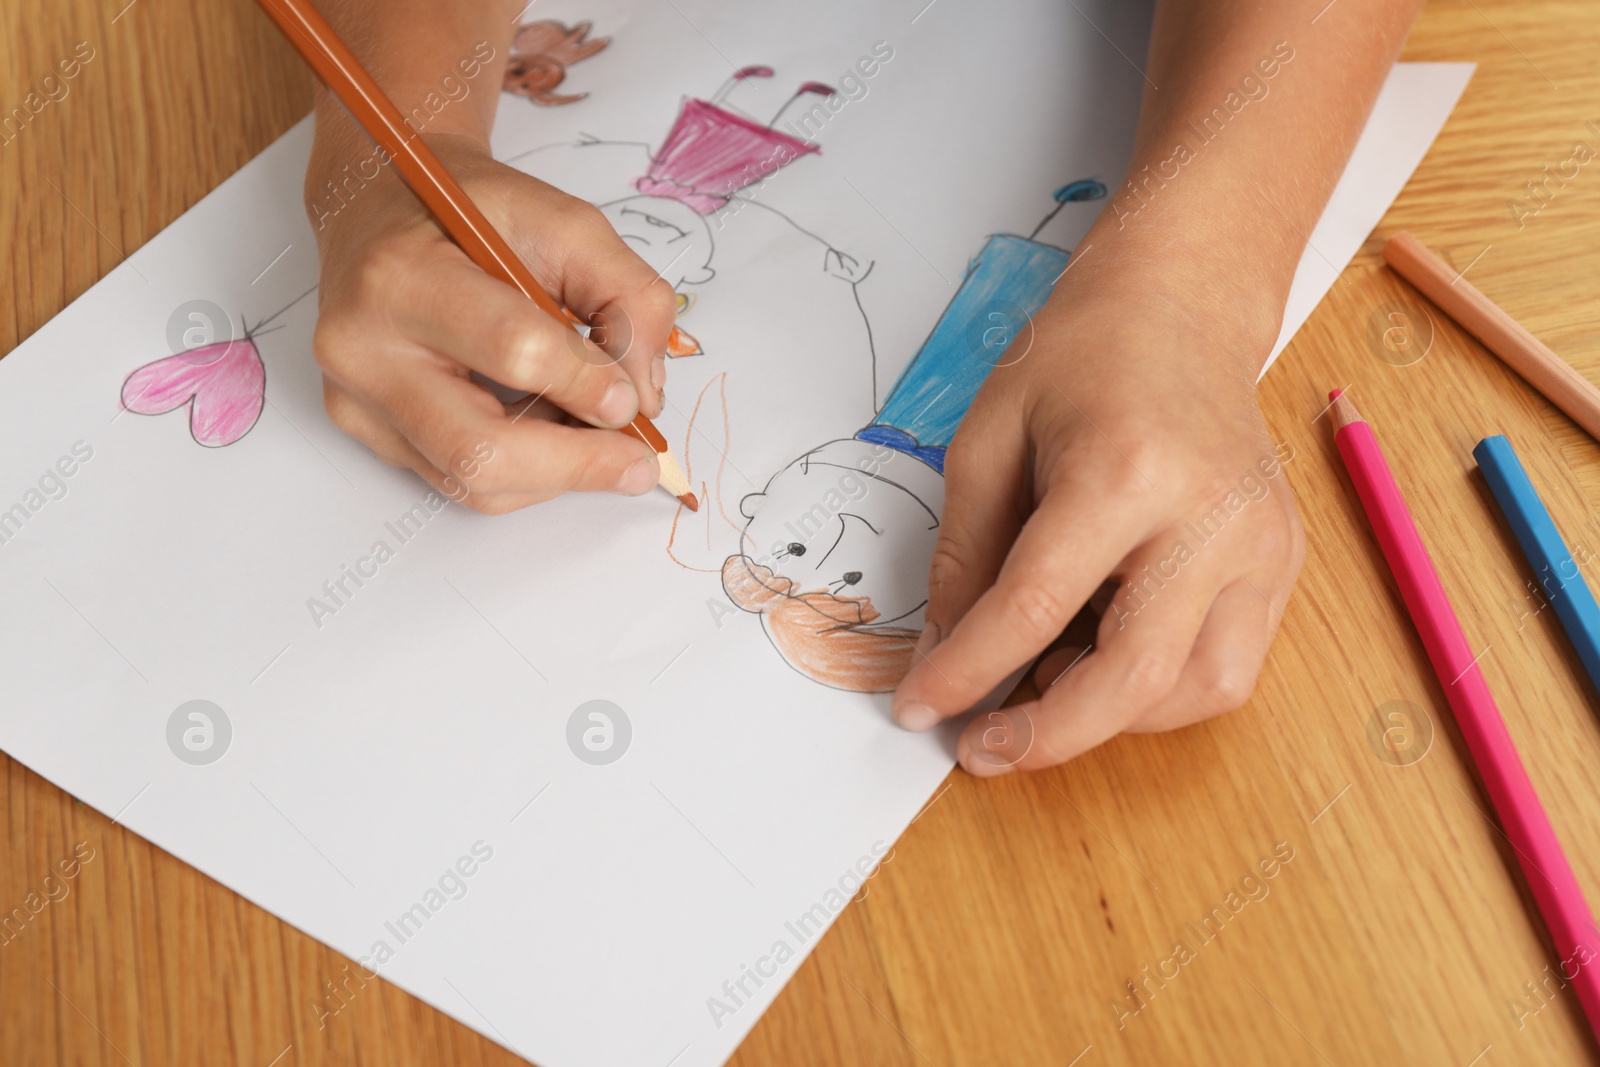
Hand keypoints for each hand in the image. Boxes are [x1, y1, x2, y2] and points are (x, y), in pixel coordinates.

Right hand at [305, 129, 676, 512]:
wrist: (385, 207)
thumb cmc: (471, 213)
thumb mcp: (565, 221)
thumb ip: (625, 294)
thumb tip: (643, 395)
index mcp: (403, 275)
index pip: (513, 351)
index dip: (586, 384)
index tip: (634, 401)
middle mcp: (362, 348)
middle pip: (480, 449)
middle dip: (576, 465)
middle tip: (637, 463)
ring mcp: (357, 400)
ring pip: (474, 482)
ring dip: (555, 474)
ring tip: (598, 440)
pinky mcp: (368, 432)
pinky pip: (459, 481)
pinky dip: (524, 472)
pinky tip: (552, 434)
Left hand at [891, 274, 1304, 774]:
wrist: (1180, 307)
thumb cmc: (1078, 359)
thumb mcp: (987, 440)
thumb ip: (964, 557)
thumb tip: (947, 657)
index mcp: (1124, 472)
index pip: (1033, 609)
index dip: (965, 674)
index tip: (918, 709)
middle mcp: (1210, 517)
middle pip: (1135, 677)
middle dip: (1047, 735)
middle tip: (982, 749)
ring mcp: (1262, 544)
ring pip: (1199, 691)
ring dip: (1113, 715)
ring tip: (1050, 677)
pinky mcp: (1282, 560)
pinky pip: (1228, 666)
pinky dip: (1160, 689)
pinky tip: (1106, 652)